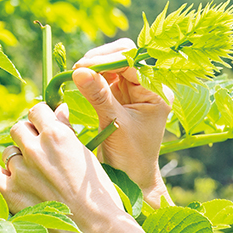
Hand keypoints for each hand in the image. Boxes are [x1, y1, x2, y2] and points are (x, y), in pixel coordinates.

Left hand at [0, 102, 129, 232]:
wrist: (97, 230)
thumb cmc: (98, 194)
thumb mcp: (87, 156)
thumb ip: (67, 131)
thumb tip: (58, 109)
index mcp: (57, 135)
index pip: (36, 111)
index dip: (41, 120)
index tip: (44, 131)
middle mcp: (36, 149)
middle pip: (19, 130)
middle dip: (28, 139)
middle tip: (39, 157)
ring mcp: (20, 171)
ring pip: (8, 153)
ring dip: (17, 161)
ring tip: (32, 177)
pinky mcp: (9, 193)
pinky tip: (8, 182)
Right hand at [73, 39, 172, 205]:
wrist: (132, 177)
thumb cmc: (131, 157)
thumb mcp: (115, 124)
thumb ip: (99, 96)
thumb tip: (79, 70)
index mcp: (157, 91)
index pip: (133, 61)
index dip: (106, 60)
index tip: (82, 67)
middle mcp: (148, 85)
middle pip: (124, 55)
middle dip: (99, 59)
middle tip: (77, 70)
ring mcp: (133, 88)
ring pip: (112, 63)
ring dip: (92, 66)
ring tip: (75, 76)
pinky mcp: (120, 94)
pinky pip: (104, 75)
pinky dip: (91, 75)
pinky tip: (78, 81)